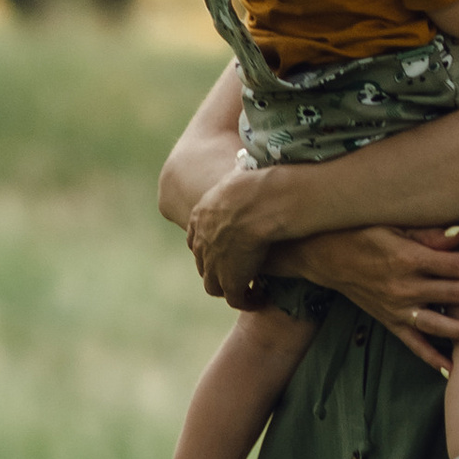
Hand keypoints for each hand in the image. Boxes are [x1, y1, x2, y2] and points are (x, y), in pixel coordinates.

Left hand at [185, 156, 286, 303]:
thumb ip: (239, 173)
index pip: (197, 238)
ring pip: (215, 285)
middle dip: (219, 270)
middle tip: (241, 272)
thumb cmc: (259, 181)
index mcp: (200, 216)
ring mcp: (213, 262)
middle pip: (203, 264)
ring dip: (232, 289)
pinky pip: (235, 297)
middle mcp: (201, 241)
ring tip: (250, 289)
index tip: (228, 249)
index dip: (211, 247)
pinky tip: (261, 297)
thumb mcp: (240, 172)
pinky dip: (247, 300)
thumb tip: (246, 159)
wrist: (259, 201)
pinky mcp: (231, 279)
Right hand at [282, 224, 458, 371]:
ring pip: (439, 324)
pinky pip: (413, 343)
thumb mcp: (390, 223)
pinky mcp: (387, 321)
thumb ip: (428, 232)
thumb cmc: (357, 231)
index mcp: (409, 259)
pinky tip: (451, 369)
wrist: (320, 255)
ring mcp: (396, 308)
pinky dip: (431, 357)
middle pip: (458, 293)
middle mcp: (404, 287)